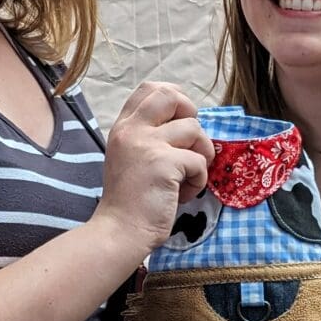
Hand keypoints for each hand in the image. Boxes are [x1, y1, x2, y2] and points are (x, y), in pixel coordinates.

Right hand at [95, 81, 212, 257]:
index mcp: (123, 127)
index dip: (175, 98)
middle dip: (191, 115)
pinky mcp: (164, 164)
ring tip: (184, 178)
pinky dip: (198, 180)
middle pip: (172, 96)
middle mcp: (132, 130)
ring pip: (194, 130)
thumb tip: (187, 122)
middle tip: (190, 142)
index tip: (181, 120)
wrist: (120, 231)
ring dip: (200, 156)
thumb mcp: (130, 157)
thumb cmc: (131, 200)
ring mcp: (147, 145)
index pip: (150, 89)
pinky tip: (182, 194)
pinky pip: (199, 161)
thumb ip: (149, 135)